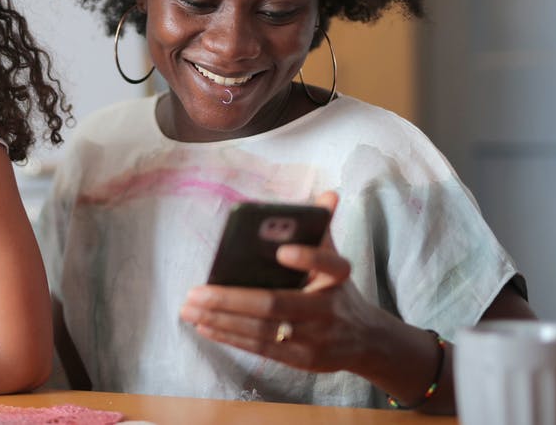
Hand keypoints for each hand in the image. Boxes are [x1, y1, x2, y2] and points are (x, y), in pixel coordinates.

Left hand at [178, 192, 389, 372]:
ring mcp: (316, 338)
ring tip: (189, 309)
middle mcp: (328, 309)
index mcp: (339, 278)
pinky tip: (205, 326)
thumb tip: (327, 194)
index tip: (282, 251)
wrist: (366, 341)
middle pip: (275, 303)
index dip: (307, 257)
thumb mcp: (336, 262)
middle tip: (194, 292)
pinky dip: (230, 336)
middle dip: (230, 299)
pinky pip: (261, 348)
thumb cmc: (337, 291)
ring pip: (262, 329)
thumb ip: (322, 230)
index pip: (328, 263)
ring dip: (221, 319)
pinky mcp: (303, 360)